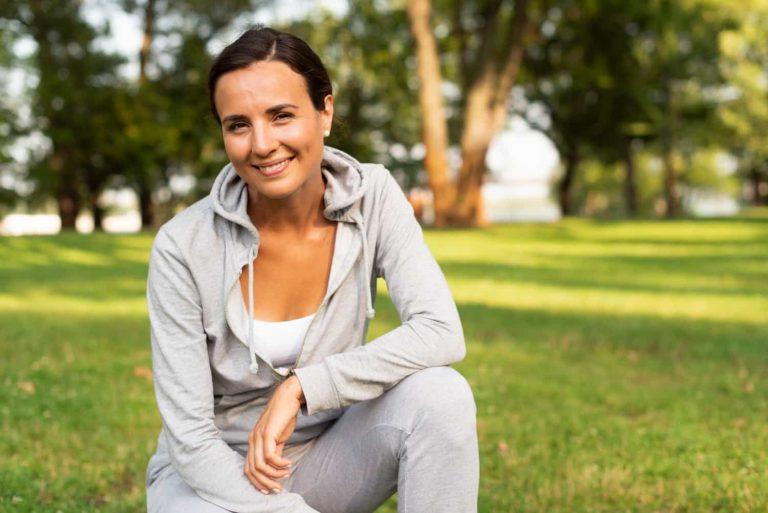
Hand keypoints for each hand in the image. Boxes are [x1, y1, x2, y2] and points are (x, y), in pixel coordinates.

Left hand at [244, 376, 304, 493]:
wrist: (287, 398)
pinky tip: (288, 464)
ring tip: (286, 474)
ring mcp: (258, 436)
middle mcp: (252, 440)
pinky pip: (270, 456)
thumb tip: (276, 466)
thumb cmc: (283, 417)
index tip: (269, 488)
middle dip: (265, 483)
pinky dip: (279, 464)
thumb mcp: (278, 437)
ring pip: (260, 465)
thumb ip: (275, 451)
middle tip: (278, 488)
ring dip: (274, 474)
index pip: (248, 468)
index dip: (257, 482)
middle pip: (252, 470)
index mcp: (253, 442)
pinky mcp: (267, 433)